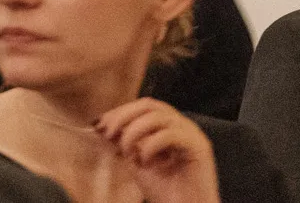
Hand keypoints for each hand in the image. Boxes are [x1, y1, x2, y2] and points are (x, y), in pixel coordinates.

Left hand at [93, 99, 220, 202]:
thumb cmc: (165, 192)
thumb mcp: (136, 163)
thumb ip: (122, 143)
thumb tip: (100, 126)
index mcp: (169, 126)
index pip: (142, 107)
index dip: (120, 112)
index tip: (100, 124)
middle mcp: (182, 125)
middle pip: (150, 105)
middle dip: (124, 116)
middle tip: (108, 132)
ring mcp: (192, 134)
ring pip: (159, 116)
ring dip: (135, 131)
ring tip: (127, 151)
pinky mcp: (199, 147)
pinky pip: (171, 135)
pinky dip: (152, 144)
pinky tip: (145, 160)